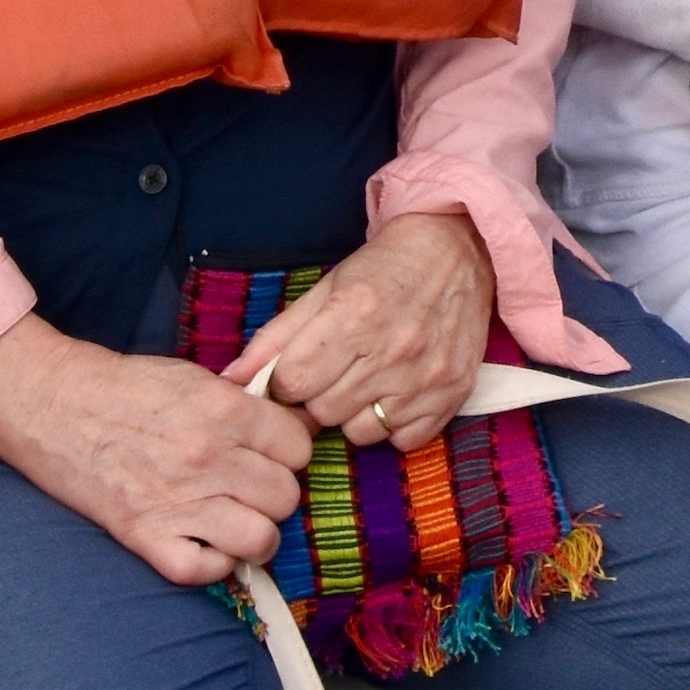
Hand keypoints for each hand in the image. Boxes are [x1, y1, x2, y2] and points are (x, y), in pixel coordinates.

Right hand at [0, 316, 314, 585]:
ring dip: (253, 536)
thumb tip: (292, 428)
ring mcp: (177, 500)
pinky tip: (202, 544)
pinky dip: (210, 564)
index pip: (299, 448)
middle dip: (274, 496)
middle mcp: (209, 457)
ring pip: (260, 539)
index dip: (289, 454)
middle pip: (286, 497)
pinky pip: (204, 570)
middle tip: (250, 490)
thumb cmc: (124, 387)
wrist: (51, 402)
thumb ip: (246, 405)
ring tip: (235, 523)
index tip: (272, 456)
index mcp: (227, 411)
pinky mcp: (142, 535)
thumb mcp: (196, 377)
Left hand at [228, 209, 496, 453]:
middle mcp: (392, 350)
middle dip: (321, 395)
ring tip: (369, 379)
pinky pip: (402, 440)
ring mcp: (426, 376)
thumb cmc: (385, 268)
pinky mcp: (453, 394)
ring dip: (356, 413)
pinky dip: (394, 424)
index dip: (289, 379)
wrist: (459, 249)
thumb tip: (230, 381)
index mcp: (353, 316)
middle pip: (323, 412)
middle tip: (339, 369)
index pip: (292, 383)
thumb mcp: (324, 290)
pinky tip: (397, 392)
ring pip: (360, 432)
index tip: (303, 367)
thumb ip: (275, 337)